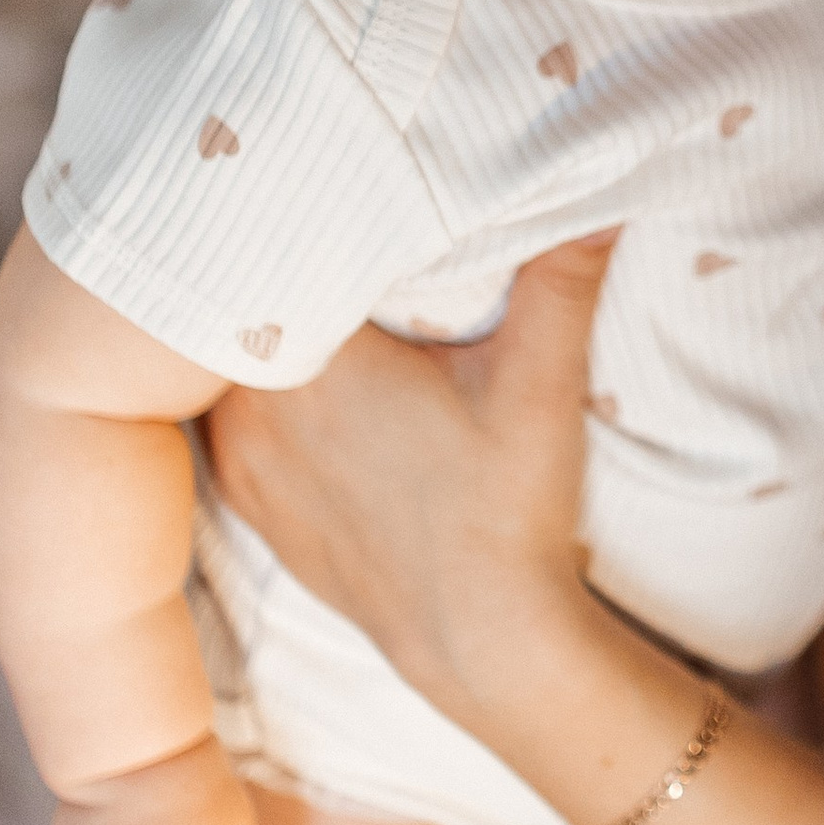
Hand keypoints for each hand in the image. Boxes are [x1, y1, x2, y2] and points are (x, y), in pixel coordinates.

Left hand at [205, 235, 617, 724]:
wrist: (480, 639)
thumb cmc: (508, 510)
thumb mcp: (541, 384)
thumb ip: (560, 279)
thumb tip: (601, 194)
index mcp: (313, 364)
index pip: (270, 257)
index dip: (290, 215)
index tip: (318, 185)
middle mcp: (254, 409)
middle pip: (241, 307)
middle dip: (276, 266)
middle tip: (314, 221)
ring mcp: (243, 458)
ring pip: (222, 366)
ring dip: (258, 332)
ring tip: (299, 291)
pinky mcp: (250, 498)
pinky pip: (225, 420)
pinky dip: (251, 392)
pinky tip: (293, 377)